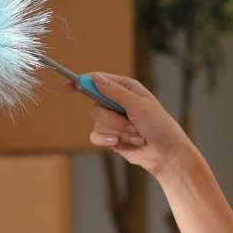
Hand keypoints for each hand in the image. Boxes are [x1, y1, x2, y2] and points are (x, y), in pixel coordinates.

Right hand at [75, 73, 196, 179]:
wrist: (165, 153)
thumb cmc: (159, 125)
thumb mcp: (138, 105)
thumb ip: (114, 92)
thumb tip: (95, 79)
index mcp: (125, 88)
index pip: (97, 80)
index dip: (80, 82)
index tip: (66, 87)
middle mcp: (117, 102)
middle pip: (94, 105)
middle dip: (112, 119)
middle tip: (131, 123)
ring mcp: (113, 120)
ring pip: (96, 123)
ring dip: (117, 132)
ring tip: (135, 135)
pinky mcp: (110, 136)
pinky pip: (96, 136)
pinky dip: (109, 140)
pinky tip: (124, 144)